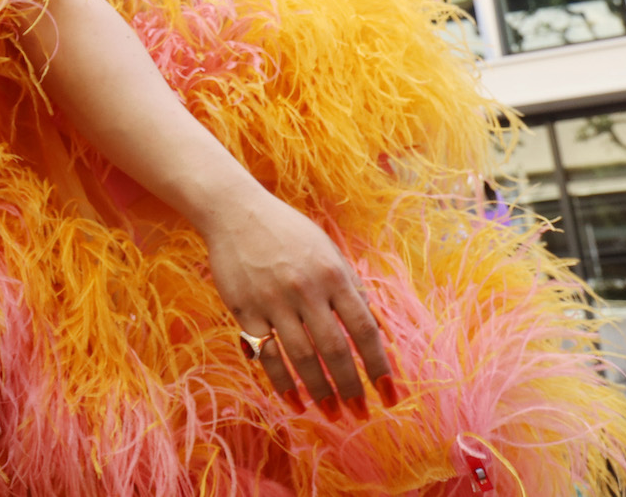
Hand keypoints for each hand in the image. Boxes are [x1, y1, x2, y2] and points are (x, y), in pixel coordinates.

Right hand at [201, 188, 396, 418]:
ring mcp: (272, 300)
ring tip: (333, 414)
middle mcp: (305, 289)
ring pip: (301, 357)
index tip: (390, 394)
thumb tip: (379, 331)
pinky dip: (282, 382)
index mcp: (332, 274)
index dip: (379, 365)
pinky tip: (294, 400)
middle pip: (334, 349)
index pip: (364, 328)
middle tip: (360, 414)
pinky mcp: (244, 309)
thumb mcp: (329, 250)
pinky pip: (266, 354)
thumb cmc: (288, 231)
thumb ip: (353, 288)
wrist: (234, 211)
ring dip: (320, 391)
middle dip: (350, 387)